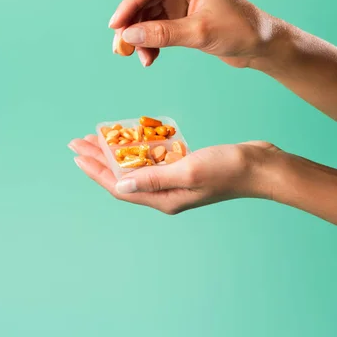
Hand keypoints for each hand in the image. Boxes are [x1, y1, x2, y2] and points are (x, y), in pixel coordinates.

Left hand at [68, 136, 277, 214]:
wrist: (260, 167)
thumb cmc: (227, 169)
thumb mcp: (188, 171)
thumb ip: (153, 178)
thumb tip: (119, 184)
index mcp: (163, 198)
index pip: (119, 185)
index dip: (96, 170)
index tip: (76, 155)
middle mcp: (165, 193)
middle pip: (123, 175)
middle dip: (99, 158)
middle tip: (79, 141)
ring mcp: (175, 181)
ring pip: (136, 166)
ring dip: (117, 152)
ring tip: (98, 138)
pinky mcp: (184, 168)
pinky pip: (154, 159)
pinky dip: (140, 148)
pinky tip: (133, 138)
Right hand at [110, 0, 274, 67]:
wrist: (261, 45)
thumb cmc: (240, 30)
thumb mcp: (198, 32)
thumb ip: (162, 34)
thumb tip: (129, 37)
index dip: (128, 7)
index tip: (115, 26)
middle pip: (145, 1)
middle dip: (133, 25)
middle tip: (122, 48)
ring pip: (149, 15)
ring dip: (142, 37)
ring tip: (142, 58)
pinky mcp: (183, 13)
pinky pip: (158, 25)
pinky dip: (152, 40)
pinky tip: (150, 56)